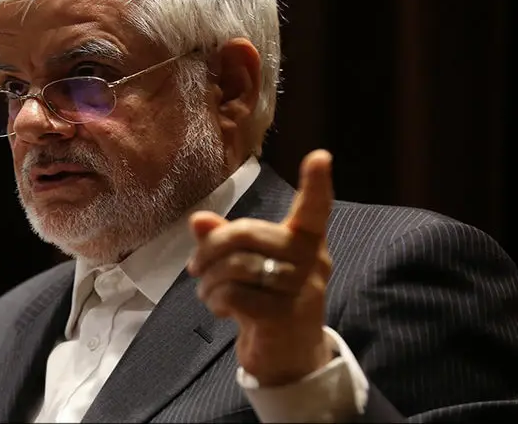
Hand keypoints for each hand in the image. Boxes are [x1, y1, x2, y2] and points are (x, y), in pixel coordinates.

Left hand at [187, 149, 334, 386]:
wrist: (288, 361)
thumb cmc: (267, 303)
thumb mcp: (248, 268)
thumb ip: (226, 241)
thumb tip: (198, 219)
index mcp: (307, 243)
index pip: (315, 210)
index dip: (317, 184)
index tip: (320, 156)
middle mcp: (312, 262)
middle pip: (248, 234)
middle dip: (210, 249)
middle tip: (196, 269)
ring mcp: (301, 290)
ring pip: (236, 266)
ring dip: (209, 281)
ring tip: (209, 293)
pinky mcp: (283, 316)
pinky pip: (233, 294)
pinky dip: (216, 301)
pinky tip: (222, 310)